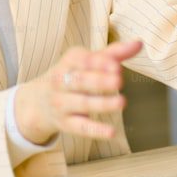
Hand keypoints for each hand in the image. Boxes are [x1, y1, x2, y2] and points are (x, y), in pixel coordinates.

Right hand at [14, 40, 142, 143]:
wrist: (37, 102)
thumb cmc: (71, 76)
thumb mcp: (87, 61)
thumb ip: (114, 53)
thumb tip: (139, 43)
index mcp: (69, 61)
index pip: (81, 60)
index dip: (98, 63)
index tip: (116, 65)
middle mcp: (61, 81)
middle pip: (79, 81)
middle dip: (99, 81)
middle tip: (119, 81)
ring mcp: (62, 104)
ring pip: (82, 104)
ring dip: (101, 104)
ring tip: (121, 102)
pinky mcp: (66, 124)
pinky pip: (81, 128)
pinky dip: (96, 130)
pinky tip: (111, 132)